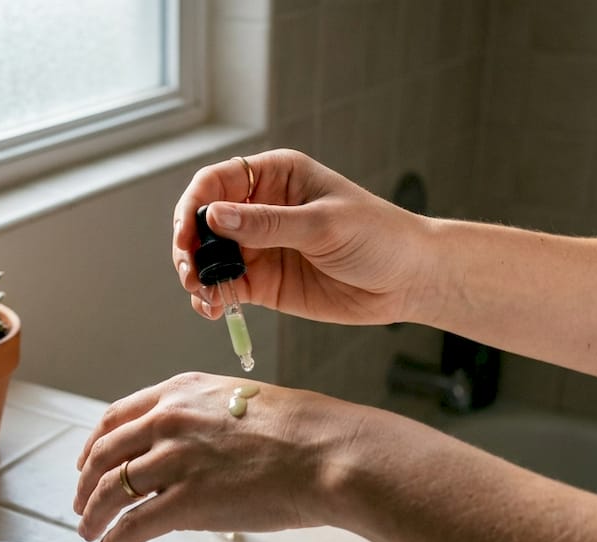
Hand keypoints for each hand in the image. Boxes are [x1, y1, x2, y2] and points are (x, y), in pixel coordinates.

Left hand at [72, 372, 364, 541]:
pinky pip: (132, 525)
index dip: (93, 445)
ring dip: (93, 516)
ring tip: (89, 532)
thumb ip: (204, 418)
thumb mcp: (241, 402)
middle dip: (84, 483)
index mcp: (180, 392)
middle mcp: (169, 420)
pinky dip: (113, 541)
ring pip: (109, 490)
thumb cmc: (303, 430)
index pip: (116, 418)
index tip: (87, 463)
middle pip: (103, 455)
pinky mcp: (186, 502)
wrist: (330, 453)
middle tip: (81, 504)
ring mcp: (174, 460)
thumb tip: (191, 445)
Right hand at [173, 149, 434, 324]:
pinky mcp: (265, 282)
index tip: (187, 236)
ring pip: (209, 258)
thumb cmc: (379, 236)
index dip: (194, 207)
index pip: (216, 182)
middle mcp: (260, 209)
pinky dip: (212, 299)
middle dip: (189, 246)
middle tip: (191, 273)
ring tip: (202, 295)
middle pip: (204, 222)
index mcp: (275, 177)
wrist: (409, 280)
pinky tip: (213, 310)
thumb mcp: (323, 225)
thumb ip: (267, 224)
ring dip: (197, 276)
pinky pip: (226, 288)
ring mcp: (260, 247)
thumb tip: (213, 217)